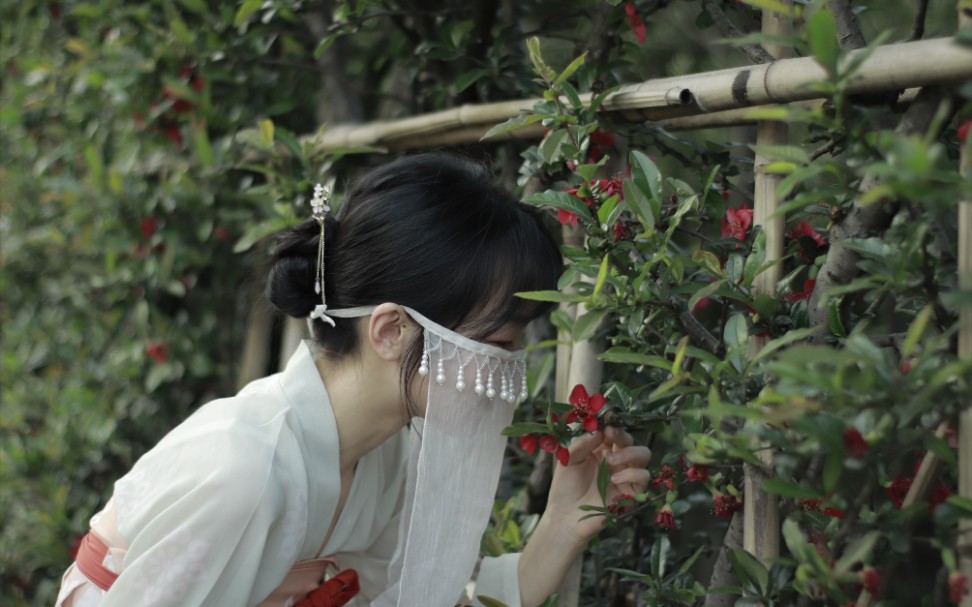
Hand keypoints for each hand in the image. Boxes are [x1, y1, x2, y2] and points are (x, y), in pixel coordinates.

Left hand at [543, 425, 650, 541]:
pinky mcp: (632, 492)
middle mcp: (616, 459)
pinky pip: (644, 477)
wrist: (565, 516)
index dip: (613, 423)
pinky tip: (614, 478)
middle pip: (631, 440)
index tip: (606, 419)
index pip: (614, 431)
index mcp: (601, 449)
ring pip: (644, 454)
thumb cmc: (565, 487)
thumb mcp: (567, 460)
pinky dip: (632, 474)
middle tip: (610, 435)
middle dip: (623, 435)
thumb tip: (599, 430)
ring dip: (630, 453)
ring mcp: (625, 475)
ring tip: (612, 460)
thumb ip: (582, 444)